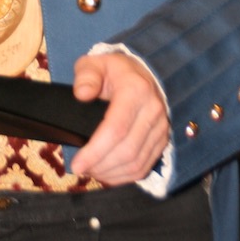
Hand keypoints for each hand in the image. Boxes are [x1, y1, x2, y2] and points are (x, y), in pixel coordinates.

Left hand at [70, 52, 169, 184]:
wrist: (142, 73)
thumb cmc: (114, 71)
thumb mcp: (95, 64)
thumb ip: (86, 76)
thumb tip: (82, 94)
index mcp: (136, 90)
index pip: (116, 129)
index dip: (95, 151)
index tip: (77, 164)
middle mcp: (153, 110)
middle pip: (127, 151)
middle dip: (100, 165)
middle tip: (80, 169)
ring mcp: (160, 128)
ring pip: (136, 163)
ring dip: (110, 173)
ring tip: (91, 171)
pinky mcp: (162, 141)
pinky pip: (144, 167)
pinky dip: (124, 177)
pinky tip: (107, 173)